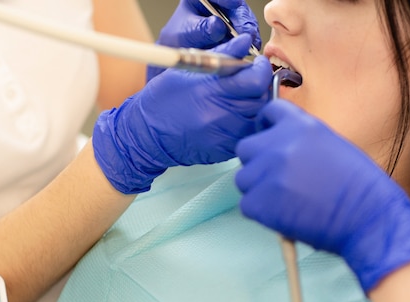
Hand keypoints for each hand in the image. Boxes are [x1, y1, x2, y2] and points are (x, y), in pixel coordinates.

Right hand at [93, 38, 271, 193]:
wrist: (148, 135)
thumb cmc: (165, 99)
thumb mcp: (189, 69)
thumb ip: (222, 55)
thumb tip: (244, 41)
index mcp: (212, 92)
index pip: (255, 80)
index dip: (261, 70)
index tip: (256, 65)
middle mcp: (221, 116)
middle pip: (262, 99)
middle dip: (260, 87)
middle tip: (249, 81)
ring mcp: (225, 136)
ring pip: (259, 118)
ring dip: (256, 106)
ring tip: (242, 99)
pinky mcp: (226, 151)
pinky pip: (249, 134)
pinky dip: (248, 123)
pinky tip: (235, 116)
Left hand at [147, 0, 260, 80]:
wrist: (180, 59)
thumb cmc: (177, 43)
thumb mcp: (185, 35)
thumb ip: (200, 30)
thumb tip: (217, 26)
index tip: (234, 3)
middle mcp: (216, 5)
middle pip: (235, 6)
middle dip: (243, 19)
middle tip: (247, 33)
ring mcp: (227, 17)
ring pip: (244, 18)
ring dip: (250, 31)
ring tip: (252, 43)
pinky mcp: (235, 30)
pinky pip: (247, 31)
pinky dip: (250, 40)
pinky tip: (251, 47)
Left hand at [235, 100, 409, 292]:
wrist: (367, 216)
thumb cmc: (360, 187)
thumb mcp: (332, 145)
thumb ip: (303, 142)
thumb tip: (283, 149)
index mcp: (300, 125)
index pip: (269, 113)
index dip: (267, 129)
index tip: (270, 142)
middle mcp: (279, 144)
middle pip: (246, 148)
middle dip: (257, 162)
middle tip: (275, 180)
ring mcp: (267, 173)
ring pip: (243, 178)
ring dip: (257, 190)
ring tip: (283, 202)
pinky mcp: (259, 202)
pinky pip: (247, 205)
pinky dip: (261, 213)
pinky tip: (282, 216)